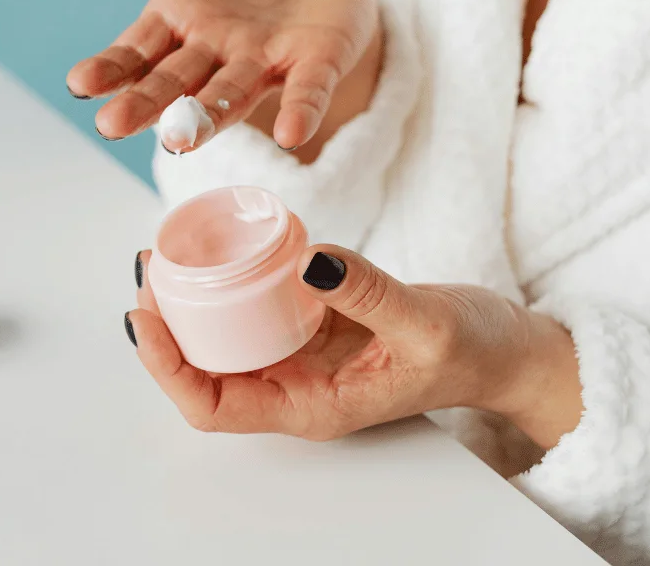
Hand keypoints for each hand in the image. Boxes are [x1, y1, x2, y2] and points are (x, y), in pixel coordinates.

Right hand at [63, 0, 381, 153]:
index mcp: (178, 24)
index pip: (137, 51)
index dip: (111, 68)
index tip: (80, 83)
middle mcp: (214, 54)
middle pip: (175, 83)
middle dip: (146, 104)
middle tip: (112, 126)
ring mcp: (263, 63)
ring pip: (230, 96)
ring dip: (207, 119)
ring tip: (181, 141)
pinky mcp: (314, 66)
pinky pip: (305, 92)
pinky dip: (299, 112)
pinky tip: (290, 133)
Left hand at [127, 246, 582, 447]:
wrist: (502, 349)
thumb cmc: (473, 353)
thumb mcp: (427, 324)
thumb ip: (370, 293)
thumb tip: (311, 262)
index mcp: (311, 405)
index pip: (213, 406)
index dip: (168, 368)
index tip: (146, 318)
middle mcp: (296, 384)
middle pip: (204, 369)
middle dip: (166, 325)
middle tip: (150, 266)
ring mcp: (303, 354)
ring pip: (225, 336)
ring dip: (192, 299)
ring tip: (169, 251)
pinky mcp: (315, 322)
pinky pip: (258, 304)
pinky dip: (232, 278)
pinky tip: (222, 242)